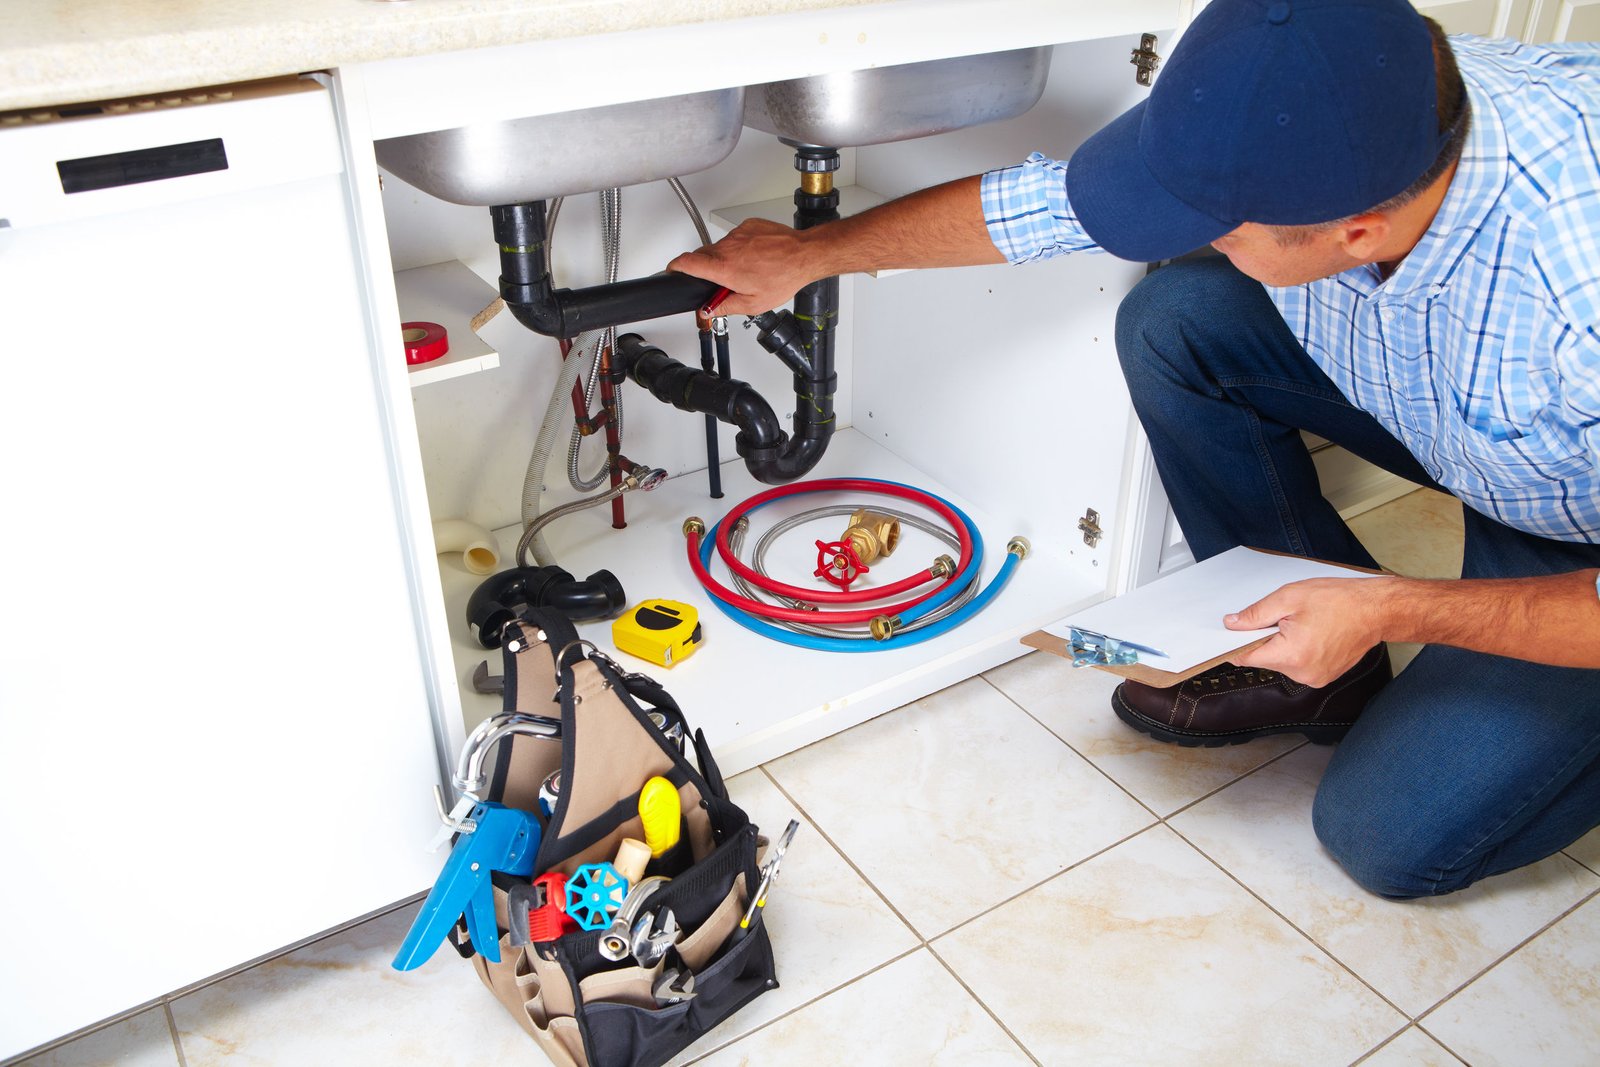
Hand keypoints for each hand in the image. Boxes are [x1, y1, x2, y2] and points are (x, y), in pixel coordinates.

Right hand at [667, 219, 820, 315]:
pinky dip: (741, 247)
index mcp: (724, 268)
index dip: (675, 267)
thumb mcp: (753, 304)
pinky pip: (736, 237)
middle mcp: (727, 247)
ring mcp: (737, 234)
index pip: (686, 262)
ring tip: (749, 269)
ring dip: (727, 258)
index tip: (672, 270)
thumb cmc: (783, 277)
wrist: (804, 254)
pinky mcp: (748, 225)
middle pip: (702, 256)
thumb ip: (725, 307)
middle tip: (725, 282)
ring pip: (721, 247)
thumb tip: (708, 310)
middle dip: (707, 269)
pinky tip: (756, 256)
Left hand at [1223, 577, 1395, 685]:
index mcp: (1291, 655)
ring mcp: (1315, 678)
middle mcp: (1303, 673)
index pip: (1246, 657)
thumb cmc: (1339, 601)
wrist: (1377, 610)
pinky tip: (1312, 633)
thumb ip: (1255, 614)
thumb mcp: (1289, 598)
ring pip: (1281, 661)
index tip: (1229, 635)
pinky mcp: (1324, 677)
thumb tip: (1232, 624)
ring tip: (1304, 624)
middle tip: (1282, 618)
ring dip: (1283, 644)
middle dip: (1265, 638)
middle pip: (1264, 659)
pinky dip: (1297, 650)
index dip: (1234, 644)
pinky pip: (1298, 664)